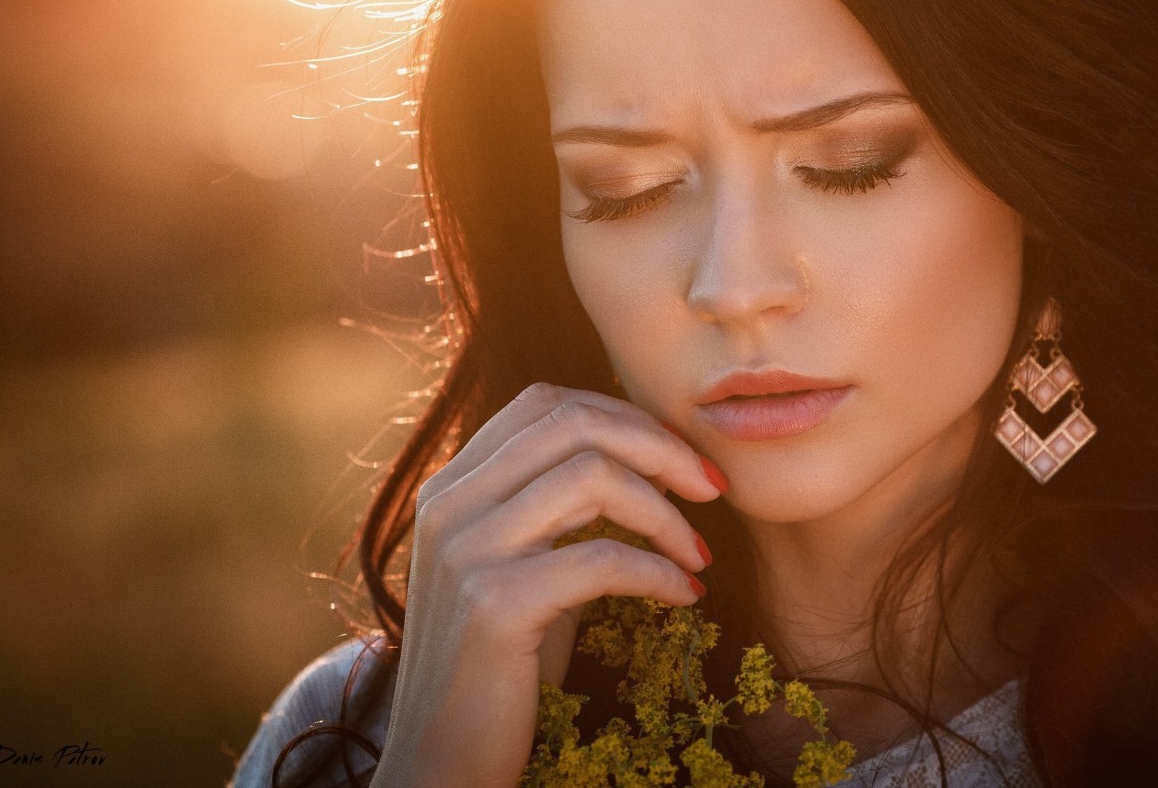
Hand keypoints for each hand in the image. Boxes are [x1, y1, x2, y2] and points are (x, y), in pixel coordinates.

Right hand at [370, 383, 725, 787]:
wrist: (444, 761)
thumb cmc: (504, 664)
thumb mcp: (528, 565)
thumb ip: (561, 507)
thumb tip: (650, 454)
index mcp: (453, 484)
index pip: (547, 404)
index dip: (627, 417)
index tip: (683, 458)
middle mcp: (449, 504)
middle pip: (574, 423)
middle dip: (661, 446)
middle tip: (713, 488)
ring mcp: (466, 550)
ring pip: (593, 477)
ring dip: (667, 513)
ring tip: (699, 553)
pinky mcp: (493, 605)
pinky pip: (602, 559)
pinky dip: (658, 571)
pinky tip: (684, 595)